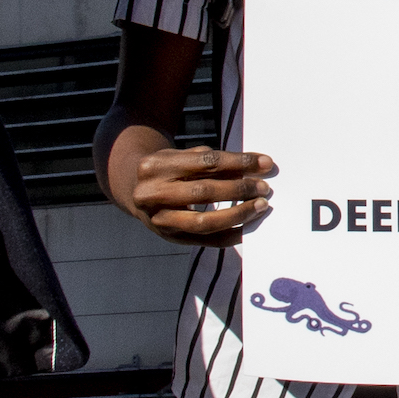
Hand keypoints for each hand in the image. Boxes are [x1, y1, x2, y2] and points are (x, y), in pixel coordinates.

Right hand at [130, 146, 274, 247]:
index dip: (238, 162)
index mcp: (156, 166)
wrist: (134, 190)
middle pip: (203, 192)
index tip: (265, 163)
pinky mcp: (168, 238)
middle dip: (239, 189)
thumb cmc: (167, 169)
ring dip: (237, 215)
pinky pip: (205, 241)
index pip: (205, 163)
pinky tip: (247, 227)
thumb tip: (254, 167)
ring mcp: (158, 220)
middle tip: (264, 187)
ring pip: (203, 222)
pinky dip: (229, 235)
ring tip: (259, 206)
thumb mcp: (181, 157)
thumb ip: (212, 162)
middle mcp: (152, 194)